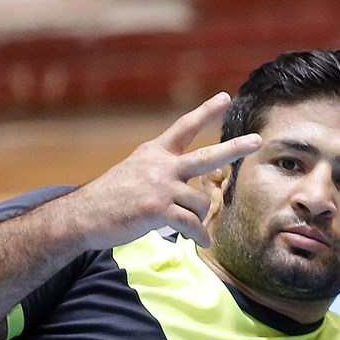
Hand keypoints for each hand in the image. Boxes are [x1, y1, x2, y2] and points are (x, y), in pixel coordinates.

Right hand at [68, 93, 261, 249]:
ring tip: (189, 224)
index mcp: (154, 153)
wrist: (81, 216)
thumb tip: (195, 190)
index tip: (225, 98)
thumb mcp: (135, 174)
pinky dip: (200, 236)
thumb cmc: (110, 200)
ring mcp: (160, 187)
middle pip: (206, 155)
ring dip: (200, 216)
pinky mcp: (158, 209)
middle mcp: (160, 165)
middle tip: (258, 140)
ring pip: (201, 201)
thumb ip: (164, 174)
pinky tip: (203, 241)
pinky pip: (192, 224)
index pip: (184, 127)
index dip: (206, 112)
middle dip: (235, 148)